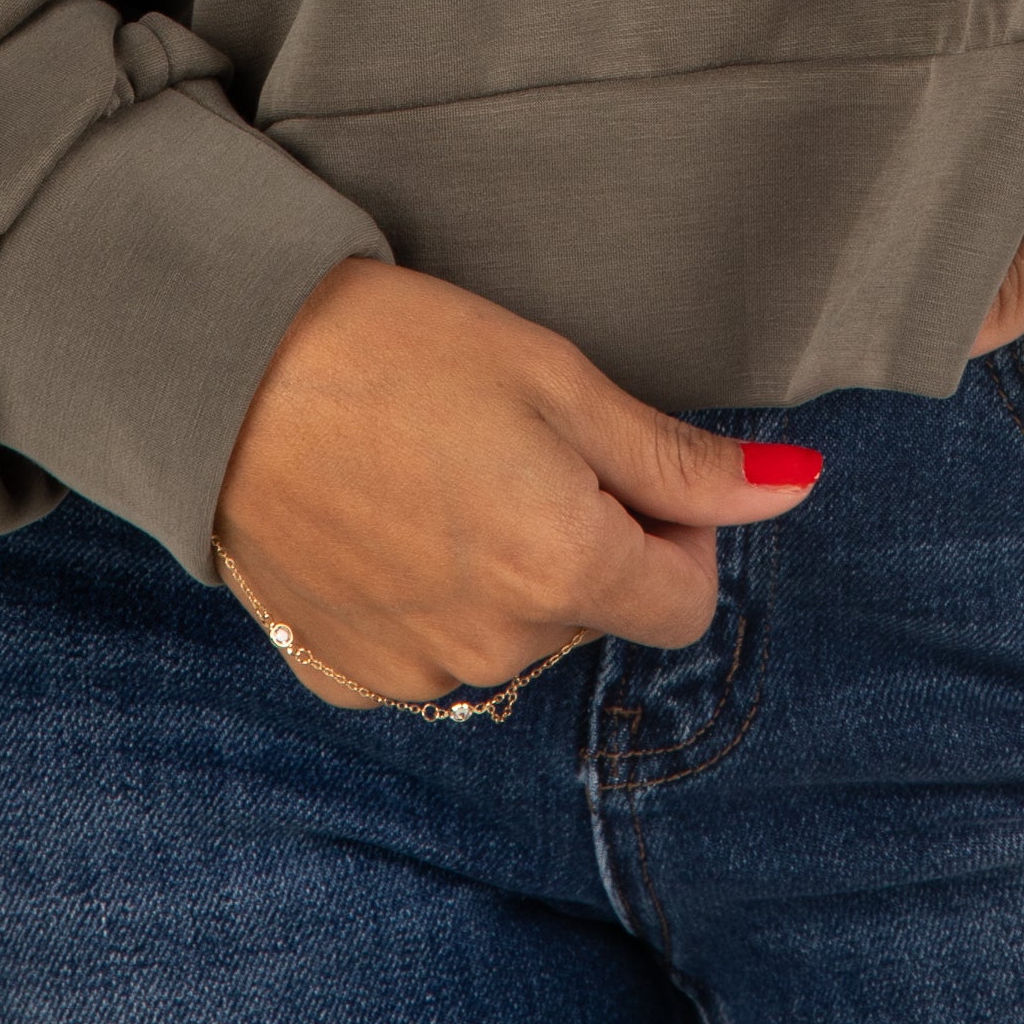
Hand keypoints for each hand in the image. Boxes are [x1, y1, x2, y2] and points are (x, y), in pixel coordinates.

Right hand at [214, 258, 821, 701]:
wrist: (226, 369)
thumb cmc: (399, 351)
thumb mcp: (558, 378)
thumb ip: (676, 459)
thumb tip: (797, 491)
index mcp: (564, 573)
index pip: (684, 602)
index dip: (675, 526)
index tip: (621, 459)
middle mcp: (496, 648)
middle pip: (596, 611)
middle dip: (586, 536)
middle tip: (515, 438)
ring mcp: (415, 671)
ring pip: (514, 634)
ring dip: (508, 569)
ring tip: (441, 468)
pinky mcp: (344, 672)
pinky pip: (430, 652)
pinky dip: (430, 598)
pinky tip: (389, 518)